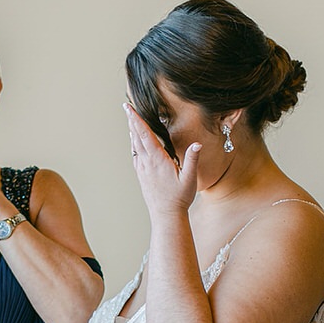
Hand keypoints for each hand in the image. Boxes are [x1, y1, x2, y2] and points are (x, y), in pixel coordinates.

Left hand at [123, 102, 200, 218]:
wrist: (166, 216)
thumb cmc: (179, 198)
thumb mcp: (189, 178)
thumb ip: (192, 159)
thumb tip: (197, 143)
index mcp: (157, 160)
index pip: (145, 135)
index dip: (136, 120)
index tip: (129, 108)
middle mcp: (147, 163)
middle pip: (137, 137)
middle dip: (131, 121)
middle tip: (126, 106)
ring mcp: (142, 169)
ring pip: (135, 145)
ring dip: (132, 131)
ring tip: (130, 119)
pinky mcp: (141, 175)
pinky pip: (135, 155)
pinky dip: (134, 144)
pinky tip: (134, 141)